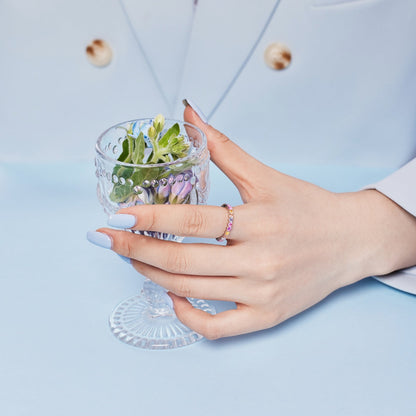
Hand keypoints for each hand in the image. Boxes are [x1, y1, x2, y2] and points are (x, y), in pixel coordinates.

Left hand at [95, 106, 415, 339]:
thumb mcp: (266, 175)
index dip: (150, 217)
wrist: (350, 240)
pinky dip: (188, 316)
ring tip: (133, 258)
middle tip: (107, 240)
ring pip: (191, 291)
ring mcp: (263, 292)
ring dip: (152, 275)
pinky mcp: (267, 315)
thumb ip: (223, 147)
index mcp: (260, 220)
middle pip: (182, 260)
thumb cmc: (306, 206)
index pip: (193, 220)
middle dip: (135, 250)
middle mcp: (261, 259)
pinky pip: (218, 328)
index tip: (117, 216)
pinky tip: (174, 296)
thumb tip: (189, 113)